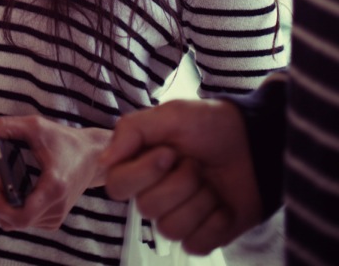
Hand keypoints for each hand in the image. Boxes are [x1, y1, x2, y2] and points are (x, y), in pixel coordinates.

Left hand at [0, 114, 110, 230]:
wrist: (91, 155)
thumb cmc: (63, 140)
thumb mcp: (34, 125)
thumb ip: (5, 127)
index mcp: (53, 187)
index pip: (21, 216)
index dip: (1, 205)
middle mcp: (57, 206)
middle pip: (16, 223)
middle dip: (0, 205)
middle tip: (0, 183)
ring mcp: (58, 216)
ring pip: (20, 225)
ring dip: (9, 207)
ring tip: (12, 185)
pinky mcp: (56, 219)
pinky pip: (29, 223)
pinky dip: (19, 211)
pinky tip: (21, 194)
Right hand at [100, 99, 262, 254]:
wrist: (256, 145)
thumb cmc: (213, 125)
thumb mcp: (172, 115)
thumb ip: (132, 130)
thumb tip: (103, 160)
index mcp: (141, 164)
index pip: (117, 185)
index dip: (143, 173)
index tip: (170, 153)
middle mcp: (155, 192)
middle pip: (146, 208)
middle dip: (180, 183)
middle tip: (195, 163)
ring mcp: (179, 216)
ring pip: (170, 228)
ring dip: (199, 201)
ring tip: (211, 182)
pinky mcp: (202, 236)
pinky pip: (195, 244)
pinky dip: (215, 222)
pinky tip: (223, 203)